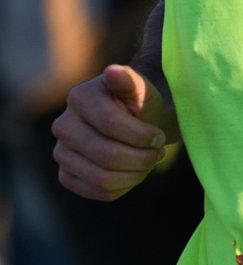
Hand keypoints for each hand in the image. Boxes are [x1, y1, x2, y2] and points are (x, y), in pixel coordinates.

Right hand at [52, 64, 168, 200]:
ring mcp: (61, 152)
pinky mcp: (66, 175)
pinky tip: (133, 172)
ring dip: (136, 174)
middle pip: (107, 156)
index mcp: (78, 98)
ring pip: (104, 178)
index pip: (110, 124)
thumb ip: (129, 80)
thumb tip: (114, 72)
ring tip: (147, 161)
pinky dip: (125, 186)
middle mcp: (63, 126)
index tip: (159, 136)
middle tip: (157, 152)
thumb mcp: (140, 87)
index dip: (142, 135)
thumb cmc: (138, 103)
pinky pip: (99, 193)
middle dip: (142, 158)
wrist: (133, 122)